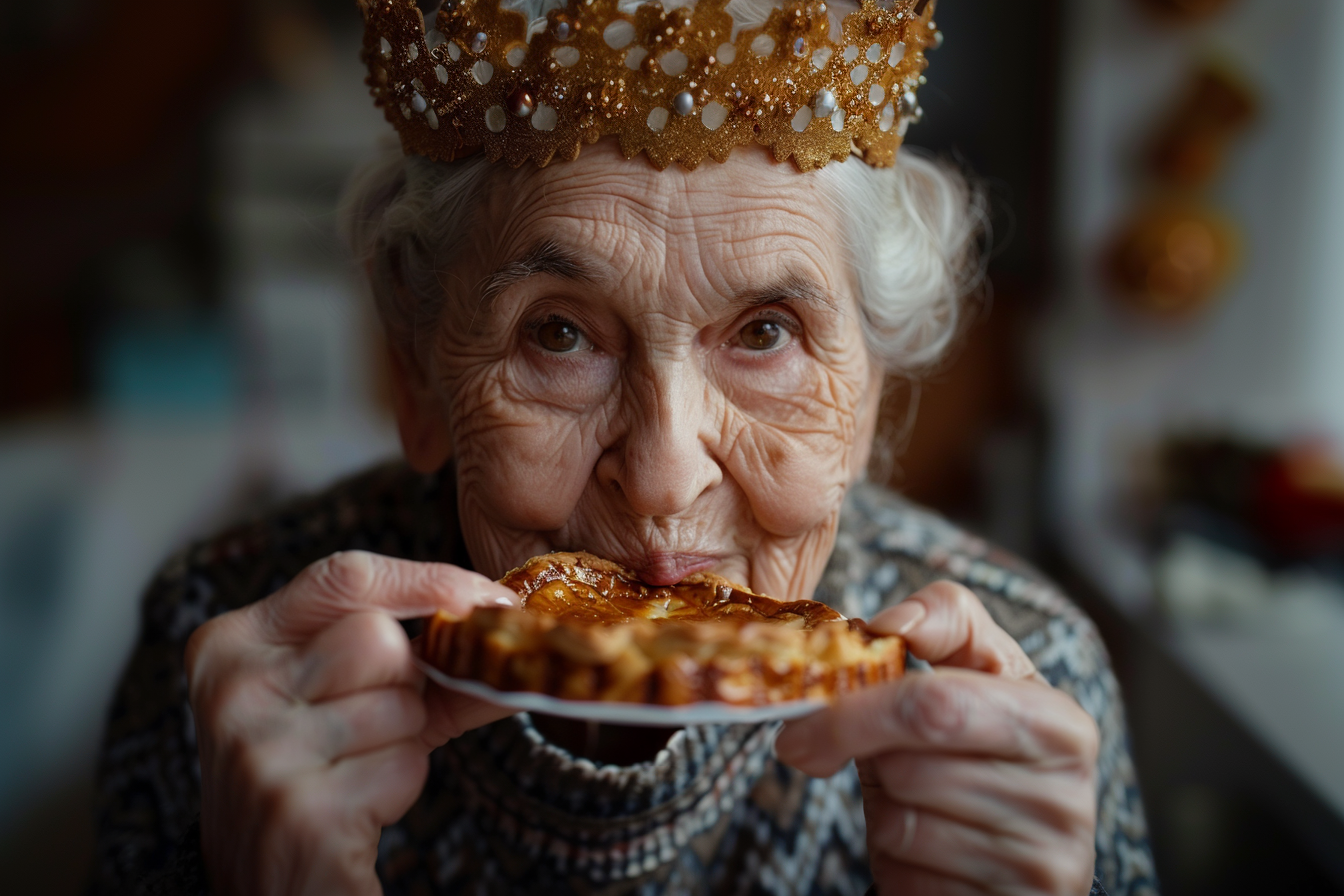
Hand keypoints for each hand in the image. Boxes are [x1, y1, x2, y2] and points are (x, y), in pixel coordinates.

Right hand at [185, 551, 518, 895]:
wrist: (272, 890)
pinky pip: (404, 764)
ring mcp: (260, 749)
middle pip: (379, 638)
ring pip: (400, 702)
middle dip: (406, 682)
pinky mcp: (298, 808)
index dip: (428, 580)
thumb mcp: (354, 700)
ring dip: (404, 741)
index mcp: (233, 643)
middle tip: (376, 725)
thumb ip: (425, 653)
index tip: (491, 596)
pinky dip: (400, 785)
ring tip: (355, 771)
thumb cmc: (319, 777)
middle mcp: (233, 688)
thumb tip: (517, 617)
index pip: (345, 577)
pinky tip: (356, 808)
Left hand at [775, 581, 1099, 895]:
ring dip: (880, 808)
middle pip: (906, 765)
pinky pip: (907, 875)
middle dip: (848, 750)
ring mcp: (1040, 866)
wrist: (1008, 847)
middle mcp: (1064, 799)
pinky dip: (894, 860)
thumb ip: (943, 623)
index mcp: (1058, 723)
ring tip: (906, 797)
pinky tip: (922, 848)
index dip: (858, 705)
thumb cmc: (976, 746)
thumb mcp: (974, 673)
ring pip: (901, 823)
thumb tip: (891, 624)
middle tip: (803, 745)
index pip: (935, 705)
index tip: (807, 703)